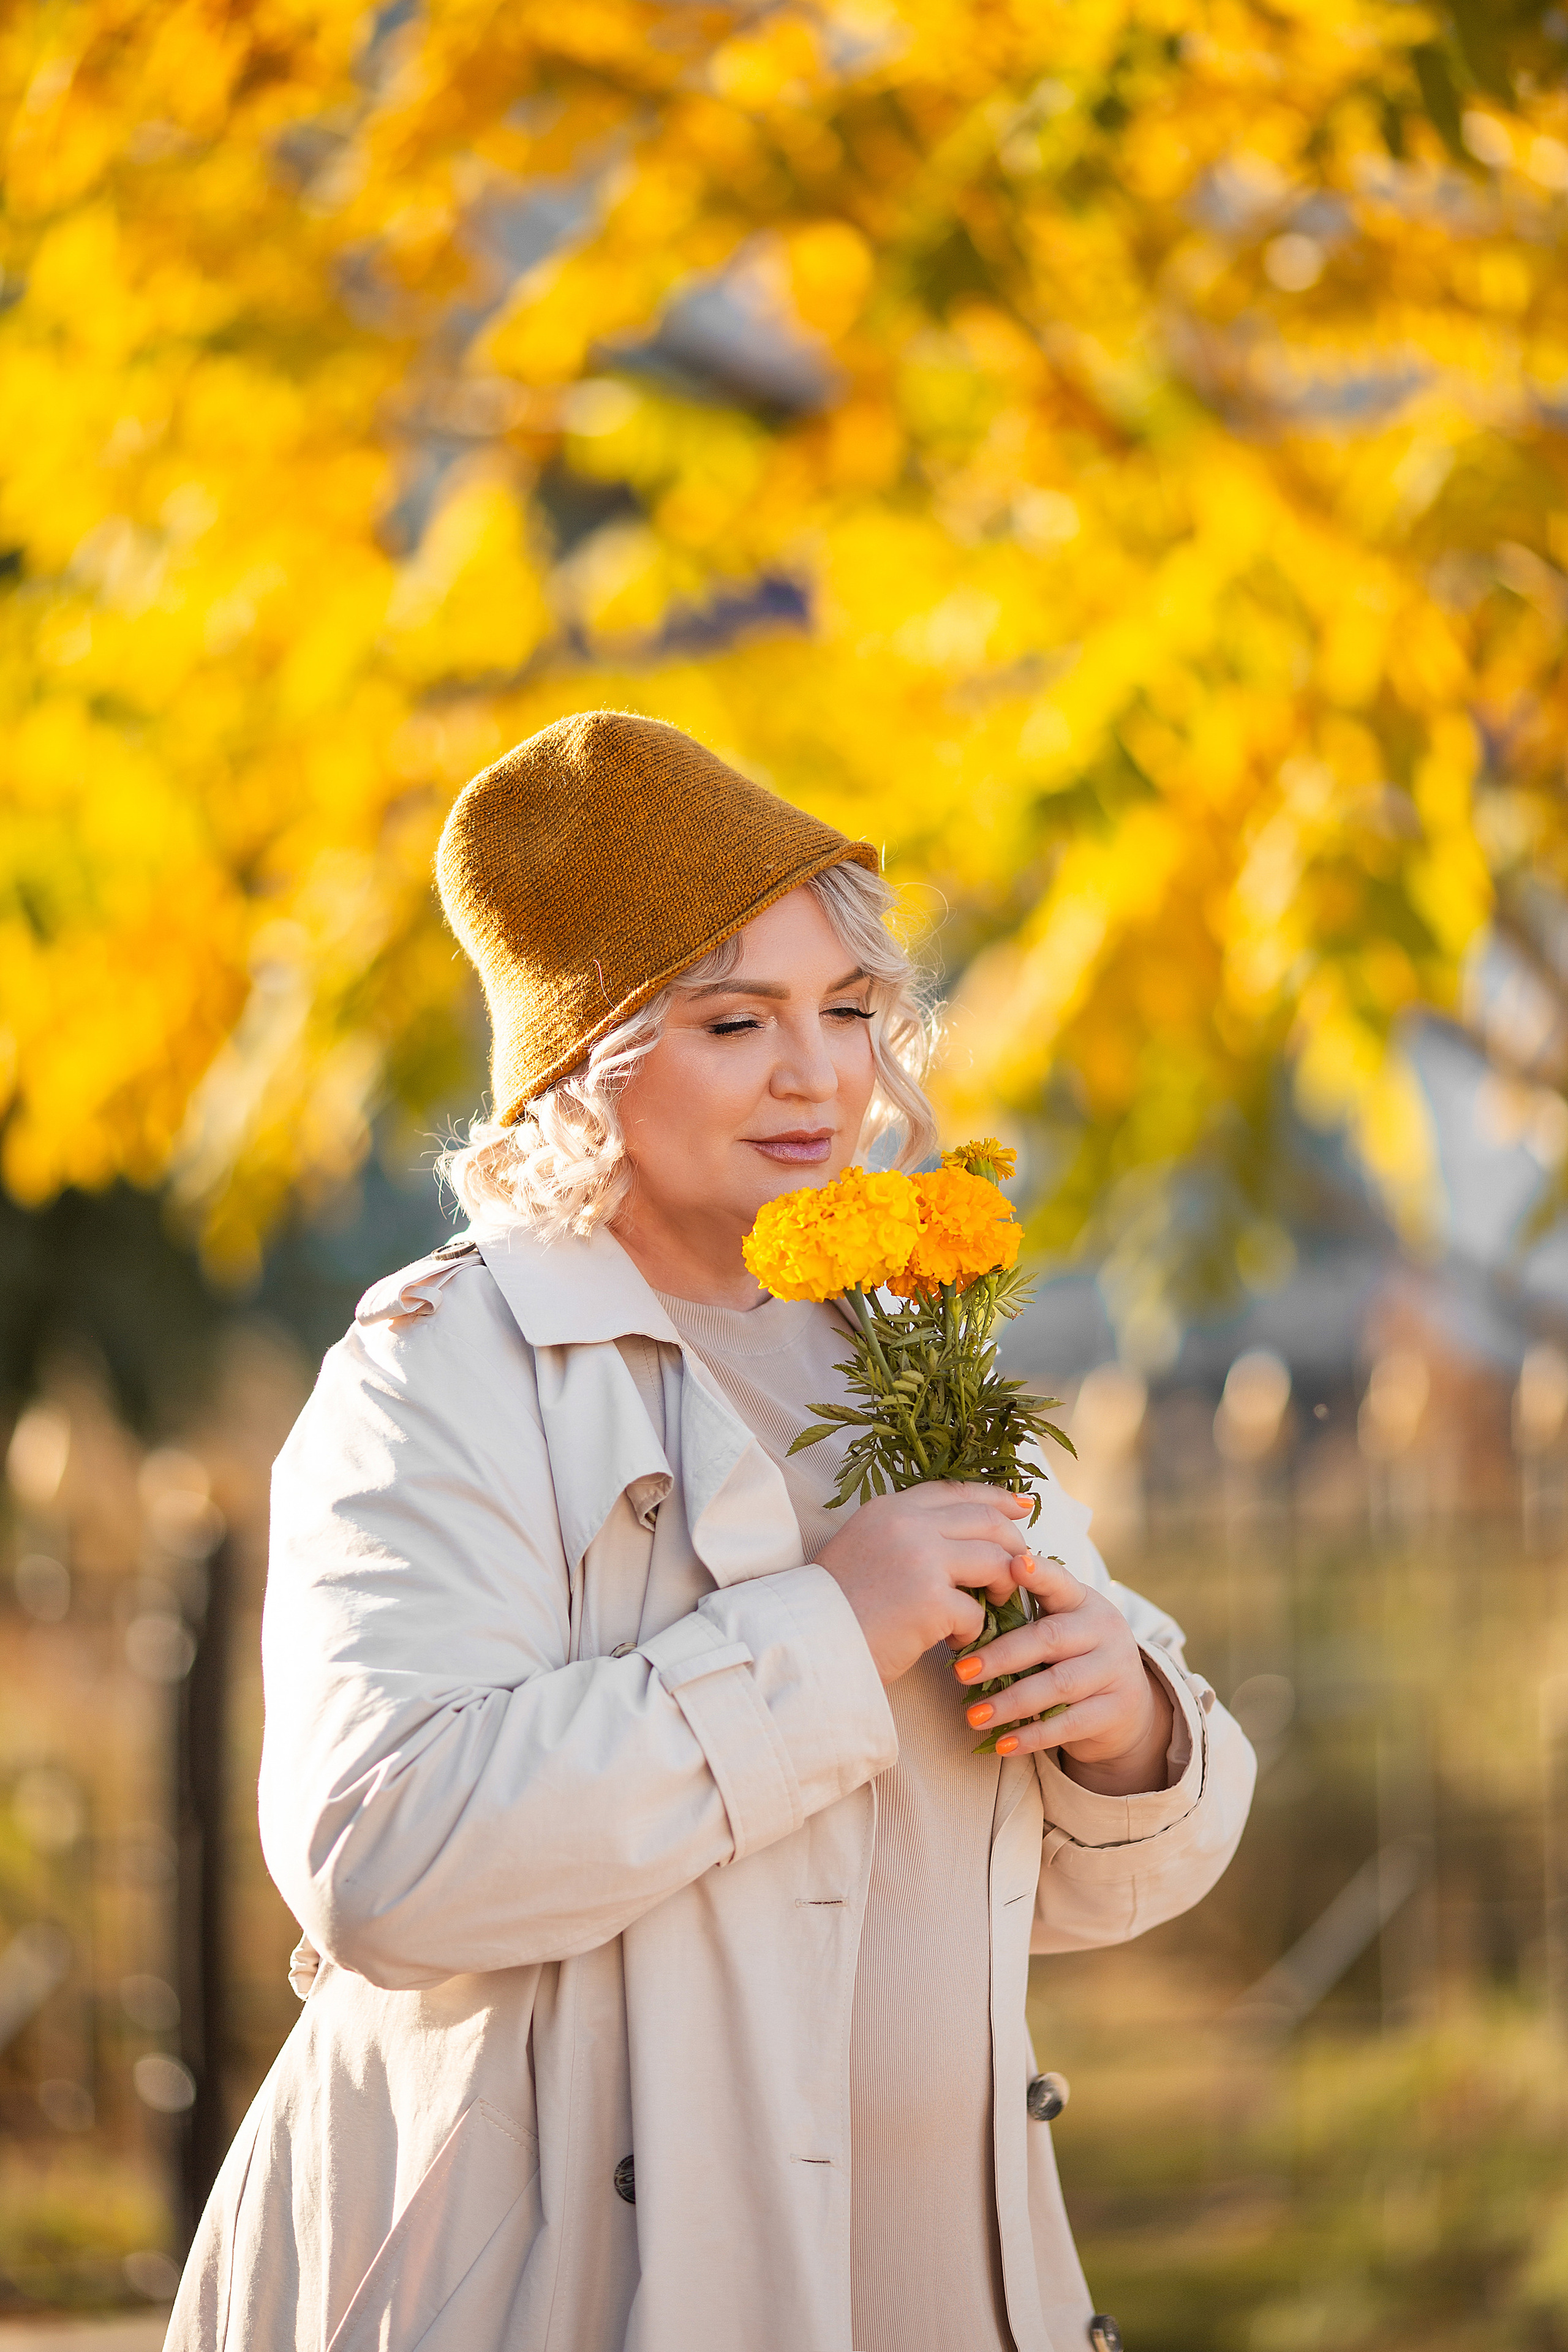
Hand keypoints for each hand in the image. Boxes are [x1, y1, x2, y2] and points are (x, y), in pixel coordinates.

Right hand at [817, 1482, 1035, 1685]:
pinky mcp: (932, 1601)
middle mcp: (907, 1524)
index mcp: (889, 1509)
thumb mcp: (863, 1549)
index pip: (955, 1491)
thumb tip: (958, 1541)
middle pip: (987, 1521)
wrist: (806, 1644)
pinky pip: (978, 1611)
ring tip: (990, 1607)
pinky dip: (974, 1631)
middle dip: (1012, 1545)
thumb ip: (905, 1536)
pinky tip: (954, 1644)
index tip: (1022, 1506)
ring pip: (995, 1561)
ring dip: (1002, 1587)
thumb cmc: (833, 1607)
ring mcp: (922, 1559)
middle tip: (1016, 1571)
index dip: (994, 1497)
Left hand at [953, 1552, 1173, 1795]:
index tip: (1012, 1564)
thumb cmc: (1072, 1657)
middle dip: (1002, 1656)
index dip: (1038, 1573)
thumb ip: (1023, 1619)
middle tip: (961, 1672)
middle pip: (1050, 1638)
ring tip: (973, 1716)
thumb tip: (960, 1616)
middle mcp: (1104, 1629)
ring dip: (1011, 1702)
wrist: (1126, 1706)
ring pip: (1058, 1684)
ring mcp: (1115, 1669)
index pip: (1059, 1581)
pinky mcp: (1116, 1709)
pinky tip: (1002, 1744)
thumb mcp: (1058, 1628)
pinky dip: (1033, 1735)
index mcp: (1083, 1601)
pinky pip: (1070, 1724)